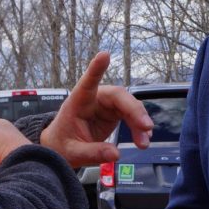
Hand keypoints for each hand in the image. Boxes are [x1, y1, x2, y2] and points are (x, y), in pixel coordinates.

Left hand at [39, 52, 153, 167]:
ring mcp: (106, 104)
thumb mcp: (73, 153)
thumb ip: (93, 153)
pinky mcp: (114, 112)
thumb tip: (116, 154)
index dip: (96, 68)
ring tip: (144, 142)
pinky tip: (144, 138)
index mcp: (78, 102)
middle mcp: (94, 98)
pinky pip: (132, 116)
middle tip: (146, 127)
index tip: (104, 55)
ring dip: (140, 122)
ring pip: (129, 106)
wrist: (62, 146)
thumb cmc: (62, 144)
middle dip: (135, 110)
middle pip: (119, 96)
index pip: (87, 82)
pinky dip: (139, 127)